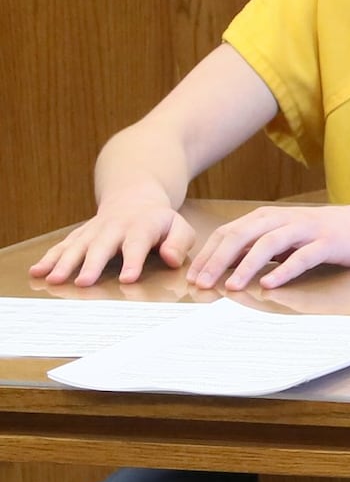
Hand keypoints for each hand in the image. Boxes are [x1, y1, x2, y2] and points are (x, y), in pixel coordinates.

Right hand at [29, 190, 195, 285]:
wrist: (134, 198)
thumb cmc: (159, 221)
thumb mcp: (178, 227)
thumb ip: (179, 242)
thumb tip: (171, 259)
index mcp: (141, 226)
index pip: (137, 243)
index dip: (133, 261)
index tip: (127, 279)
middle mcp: (114, 227)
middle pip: (102, 246)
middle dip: (92, 264)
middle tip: (84, 283)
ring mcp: (94, 230)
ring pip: (77, 246)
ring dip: (64, 263)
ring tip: (53, 279)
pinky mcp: (80, 235)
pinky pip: (63, 246)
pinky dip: (49, 258)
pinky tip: (37, 272)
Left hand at [187, 203, 349, 290]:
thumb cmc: (324, 234)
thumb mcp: (286, 236)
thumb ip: (259, 246)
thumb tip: (224, 265)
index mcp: (270, 218)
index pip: (230, 232)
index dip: (209, 254)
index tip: (193, 277)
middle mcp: (284, 219)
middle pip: (243, 235)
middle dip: (218, 259)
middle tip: (202, 283)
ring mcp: (306, 230)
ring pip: (269, 243)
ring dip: (247, 265)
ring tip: (232, 286)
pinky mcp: (328, 242)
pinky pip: (303, 256)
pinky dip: (285, 270)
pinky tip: (271, 284)